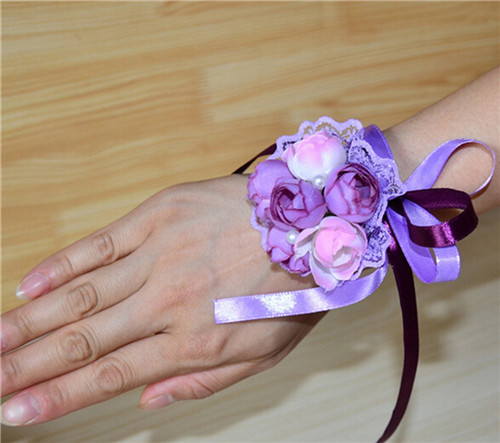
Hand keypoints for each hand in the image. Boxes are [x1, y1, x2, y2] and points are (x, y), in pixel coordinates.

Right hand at [1, 175, 322, 425]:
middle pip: (84, 339)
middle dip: (28, 363)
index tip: (15, 410)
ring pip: (82, 294)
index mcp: (193, 341)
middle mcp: (168, 302)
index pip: (110, 376)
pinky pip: (101, 243)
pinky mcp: (161, 215)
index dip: (58, 397)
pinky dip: (62, 264)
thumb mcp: (262, 355)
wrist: (313, 224)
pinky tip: (28, 285)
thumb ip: (202, 381)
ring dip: (30, 321)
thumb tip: (147, 399)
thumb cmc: (290, 291)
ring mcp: (161, 254)